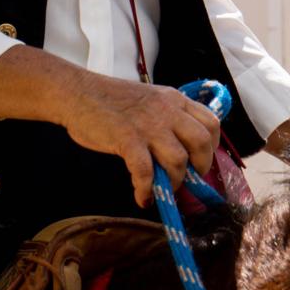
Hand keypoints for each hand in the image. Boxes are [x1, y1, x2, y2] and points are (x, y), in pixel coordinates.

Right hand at [58, 77, 221, 208]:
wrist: (76, 93)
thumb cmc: (109, 98)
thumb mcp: (148, 99)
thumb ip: (166, 117)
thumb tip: (180, 148)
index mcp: (173, 99)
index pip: (211, 122)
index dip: (213, 146)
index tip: (202, 159)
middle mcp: (167, 110)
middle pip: (202, 142)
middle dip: (201, 167)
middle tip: (189, 178)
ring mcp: (148, 125)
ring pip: (178, 160)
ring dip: (175, 181)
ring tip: (165, 189)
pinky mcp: (128, 139)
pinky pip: (146, 173)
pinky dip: (146, 190)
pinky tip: (142, 197)